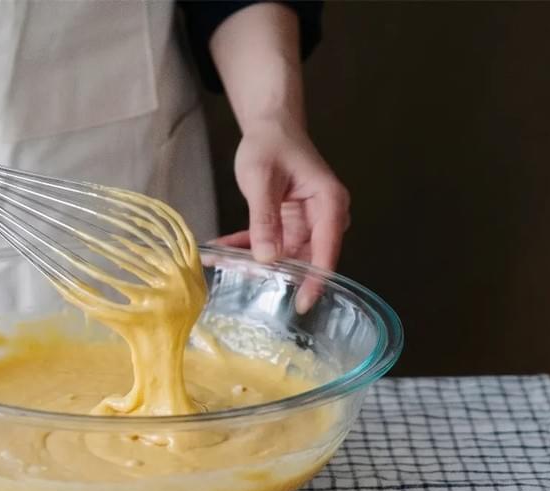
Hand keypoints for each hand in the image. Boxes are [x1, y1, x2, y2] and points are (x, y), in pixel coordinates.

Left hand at [212, 121, 349, 311]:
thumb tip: (268, 258)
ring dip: (253, 260)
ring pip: (284, 255)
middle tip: (239, 275)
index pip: (326, 250)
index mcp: (329, 204)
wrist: (270, 127)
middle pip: (305, 257)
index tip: (300, 303)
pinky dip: (246, 249)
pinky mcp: (290, 226)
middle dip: (273, 271)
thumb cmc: (271, 145)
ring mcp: (308, 224)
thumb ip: (264, 219)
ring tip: (219, 260)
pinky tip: (220, 251)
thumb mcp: (262, 180)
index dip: (315, 279)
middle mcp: (325, 218)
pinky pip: (270, 245)